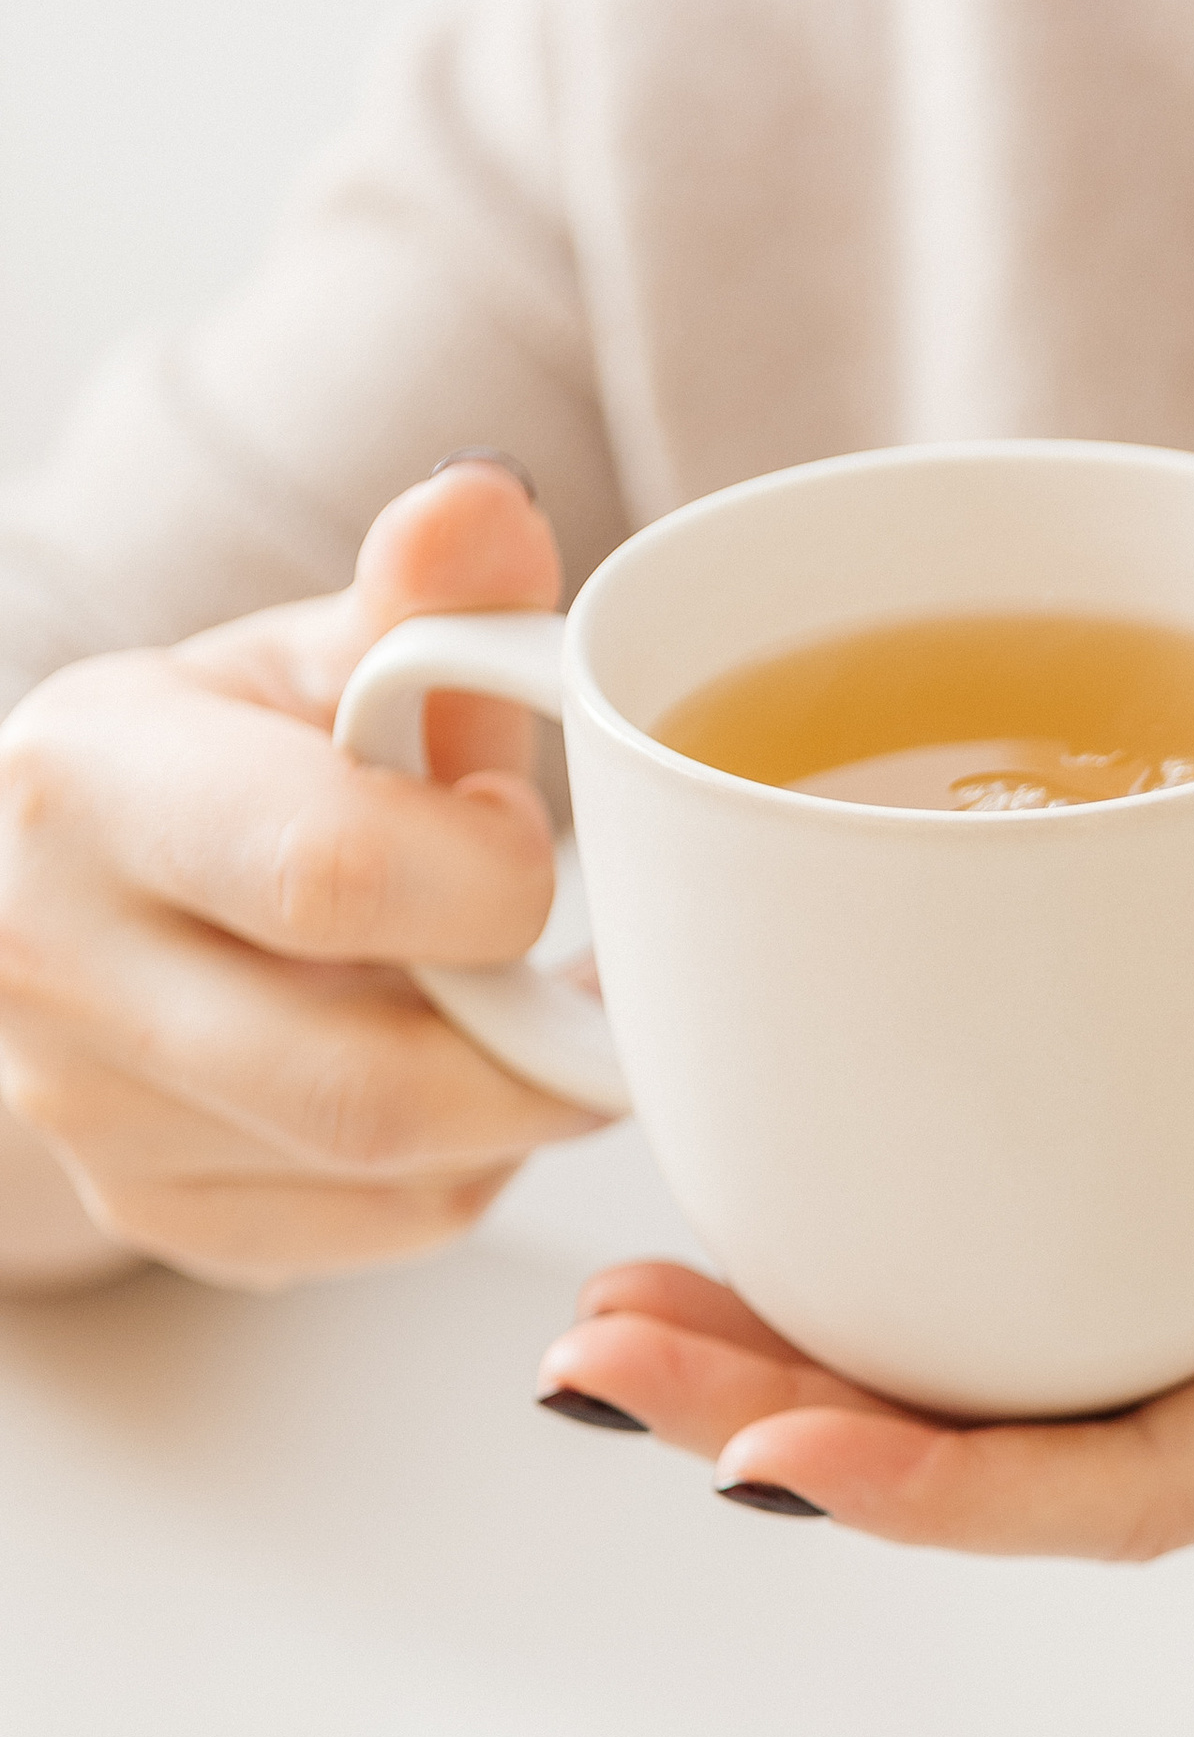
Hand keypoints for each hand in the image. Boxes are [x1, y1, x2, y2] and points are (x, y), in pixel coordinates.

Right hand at [0, 459, 599, 1284]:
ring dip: (516, 1099)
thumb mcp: (302, 661)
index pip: (331, 875)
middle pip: (375, 1085)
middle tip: (590, 972)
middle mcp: (60, 971)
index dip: (485, 874)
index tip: (521, 835)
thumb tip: (488, 506)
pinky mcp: (165, 1218)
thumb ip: (414, 605)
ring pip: (400, 1174)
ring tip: (526, 1001)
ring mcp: (101, 1123)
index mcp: (88, 788)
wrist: (63, 893)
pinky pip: (388, 1229)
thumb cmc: (217, 766)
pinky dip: (470, 1162)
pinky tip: (458, 1071)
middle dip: (534, 1040)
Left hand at [536, 1027, 1193, 1624]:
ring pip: (1006, 1439)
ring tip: (623, 1330)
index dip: (947, 1487)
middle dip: (795, 1437)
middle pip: (1009, 1479)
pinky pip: (1050, 1380)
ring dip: (811, 1398)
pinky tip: (797, 1277)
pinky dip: (907, 1346)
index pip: (1141, 1484)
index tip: (774, 1458)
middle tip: (595, 1363)